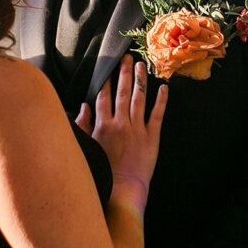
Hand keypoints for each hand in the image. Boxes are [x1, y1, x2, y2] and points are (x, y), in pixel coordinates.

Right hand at [76, 56, 166, 184]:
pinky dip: (161, 100)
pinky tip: (164, 87)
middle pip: (122, 92)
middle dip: (124, 72)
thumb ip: (83, 126)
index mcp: (103, 125)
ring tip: (141, 65)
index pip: (104, 97)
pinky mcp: (152, 137)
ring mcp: (138, 129)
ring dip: (140, 80)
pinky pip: (157, 115)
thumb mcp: (87, 147)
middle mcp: (121, 123)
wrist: (122, 190)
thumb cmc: (103, 171)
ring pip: (139, 98)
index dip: (106, 81)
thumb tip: (83, 106)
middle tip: (126, 57)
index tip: (108, 68)